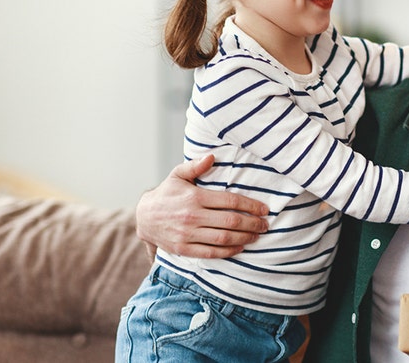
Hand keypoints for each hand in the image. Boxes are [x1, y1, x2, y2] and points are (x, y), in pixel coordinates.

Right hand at [135, 155, 269, 258]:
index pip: (230, 200)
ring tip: (256, 236)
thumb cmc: (166, 194)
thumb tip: (212, 156)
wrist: (143, 217)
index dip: (251, 205)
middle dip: (252, 223)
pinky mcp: (184, 248)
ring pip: (224, 238)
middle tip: (265, 225)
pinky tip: (240, 247)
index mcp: (195, 197)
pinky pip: (211, 253)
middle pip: (231, 221)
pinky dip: (228, 251)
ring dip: (244, 238)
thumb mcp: (178, 175)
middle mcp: (192, 216)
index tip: (264, 209)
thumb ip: (195, 166)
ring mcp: (188, 234)